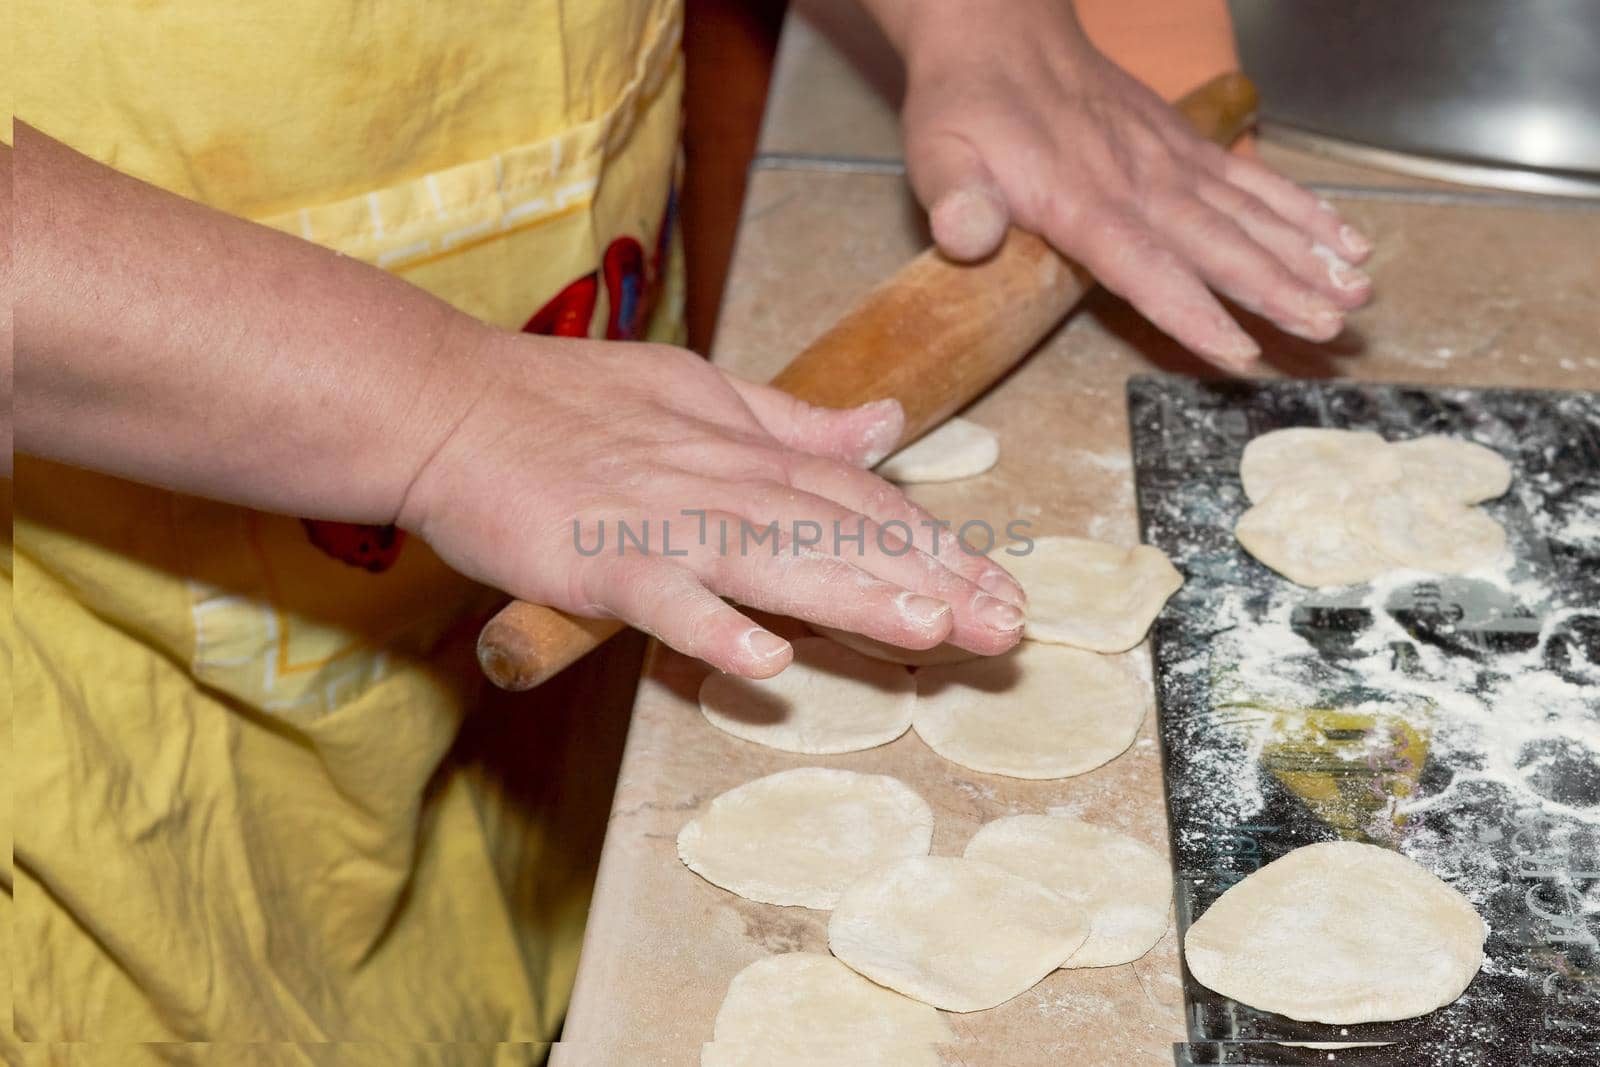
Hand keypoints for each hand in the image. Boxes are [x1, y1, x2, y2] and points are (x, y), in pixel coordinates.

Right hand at [398, 333, 1027, 676]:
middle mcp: (719, 481)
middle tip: (1007, 628)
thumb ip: (793, 421)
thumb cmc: (565, 402)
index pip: (861, 499)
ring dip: (853, 594)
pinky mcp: (597, 556)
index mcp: (745, 449)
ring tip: (930, 632)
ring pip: (774, 558)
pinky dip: (711, 628)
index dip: (936, 544)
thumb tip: (886, 423)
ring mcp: (660, 520)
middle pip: (840, 532)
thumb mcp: (697, 393)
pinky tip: (763, 666)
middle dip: (931, 580)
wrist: (448, 403)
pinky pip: (662, 598)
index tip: (999, 587)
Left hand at [890, 0, 1372, 368]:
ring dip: (1306, 252)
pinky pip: (1251, 178)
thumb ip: (954, 198)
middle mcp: (1139, 181)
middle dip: (1280, 288)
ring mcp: (1169, 160)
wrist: (998, 30)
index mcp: (1081, 199)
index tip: (1241, 352)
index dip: (1194, 312)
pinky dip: (1299, 207)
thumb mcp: (938, 152)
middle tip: (1334, 326)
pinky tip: (1341, 236)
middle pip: (1219, 244)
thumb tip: (966, 233)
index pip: (1146, 266)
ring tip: (1358, 288)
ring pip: (1249, 212)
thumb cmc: (967, 104)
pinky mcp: (1183, 145)